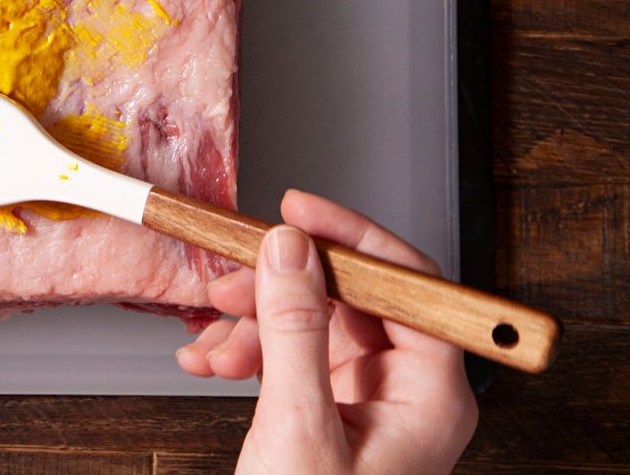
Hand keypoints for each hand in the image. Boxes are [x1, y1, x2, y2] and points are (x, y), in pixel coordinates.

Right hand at [176, 190, 477, 474]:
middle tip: (230, 276)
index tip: (294, 212)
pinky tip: (209, 360)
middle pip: (350, 298)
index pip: (407, 285)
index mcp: (430, 395)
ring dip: (250, 323)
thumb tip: (291, 250)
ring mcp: (366, 404)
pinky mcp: (328, 415)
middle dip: (280, 286)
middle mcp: (406, 394)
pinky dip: (245, 352)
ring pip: (310, 324)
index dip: (350, 239)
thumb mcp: (297, 427)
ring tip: (208, 339)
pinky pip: (289, 357)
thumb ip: (295, 330)